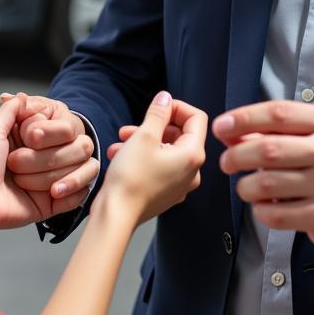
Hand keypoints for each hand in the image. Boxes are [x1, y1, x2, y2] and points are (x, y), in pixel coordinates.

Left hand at [2, 92, 98, 206]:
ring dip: (50, 176)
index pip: (69, 127)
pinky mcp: (56, 202)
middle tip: (16, 164)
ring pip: (82, 169)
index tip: (32, 137)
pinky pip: (82, 194)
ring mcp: (56, 178)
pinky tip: (53, 194)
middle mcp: (50, 154)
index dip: (53, 132)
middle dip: (46, 158)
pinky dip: (70, 191)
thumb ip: (12, 108)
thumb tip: (23, 95)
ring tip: (23, 182)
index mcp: (38, 137)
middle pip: (79, 148)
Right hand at [97, 91, 205, 225]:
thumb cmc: (131, 179)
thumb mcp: (144, 136)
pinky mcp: (166, 193)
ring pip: (166, 150)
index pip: (197, 118)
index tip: (158, 106)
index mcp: (193, 155)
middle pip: (181, 134)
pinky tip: (121, 155)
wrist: (116, 216)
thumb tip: (165, 98)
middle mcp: (192, 171)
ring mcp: (180, 184)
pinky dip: (143, 157)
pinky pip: (160, 166)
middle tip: (134, 125)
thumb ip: (158, 113)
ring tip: (121, 140)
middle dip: (155, 125)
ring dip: (144, 140)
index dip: (177, 107)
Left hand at [213, 100, 313, 252]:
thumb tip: (226, 130)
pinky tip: (264, 206)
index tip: (220, 127)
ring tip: (245, 186)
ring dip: (245, 186)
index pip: (277, 113)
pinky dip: (260, 211)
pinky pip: (276, 214)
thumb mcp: (308, 137)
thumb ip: (269, 130)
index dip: (243, 118)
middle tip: (226, 162)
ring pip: (266, 183)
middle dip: (236, 155)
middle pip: (267, 148)